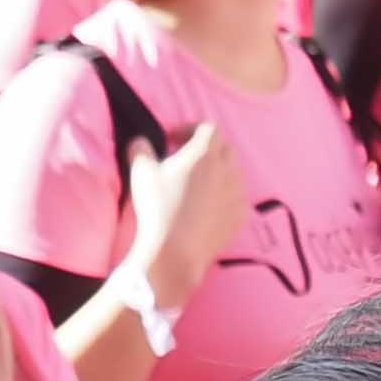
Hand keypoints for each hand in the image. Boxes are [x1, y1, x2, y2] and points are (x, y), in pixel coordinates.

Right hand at [126, 117, 252, 316]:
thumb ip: (140, 149)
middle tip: (186, 160)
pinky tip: (210, 206)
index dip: (189, 129)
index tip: (172, 140)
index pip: (207, 127)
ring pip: (234, 173)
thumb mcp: (141, 173)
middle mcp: (228, 170)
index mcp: (206, 153)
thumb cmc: (158, 208)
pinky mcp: (240, 217)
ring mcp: (238, 194)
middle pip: (224, 148)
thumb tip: (140, 141)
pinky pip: (238, 198)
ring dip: (218, 172)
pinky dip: (226, 195)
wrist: (176, 253)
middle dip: (207, 149)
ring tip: (198, 184)